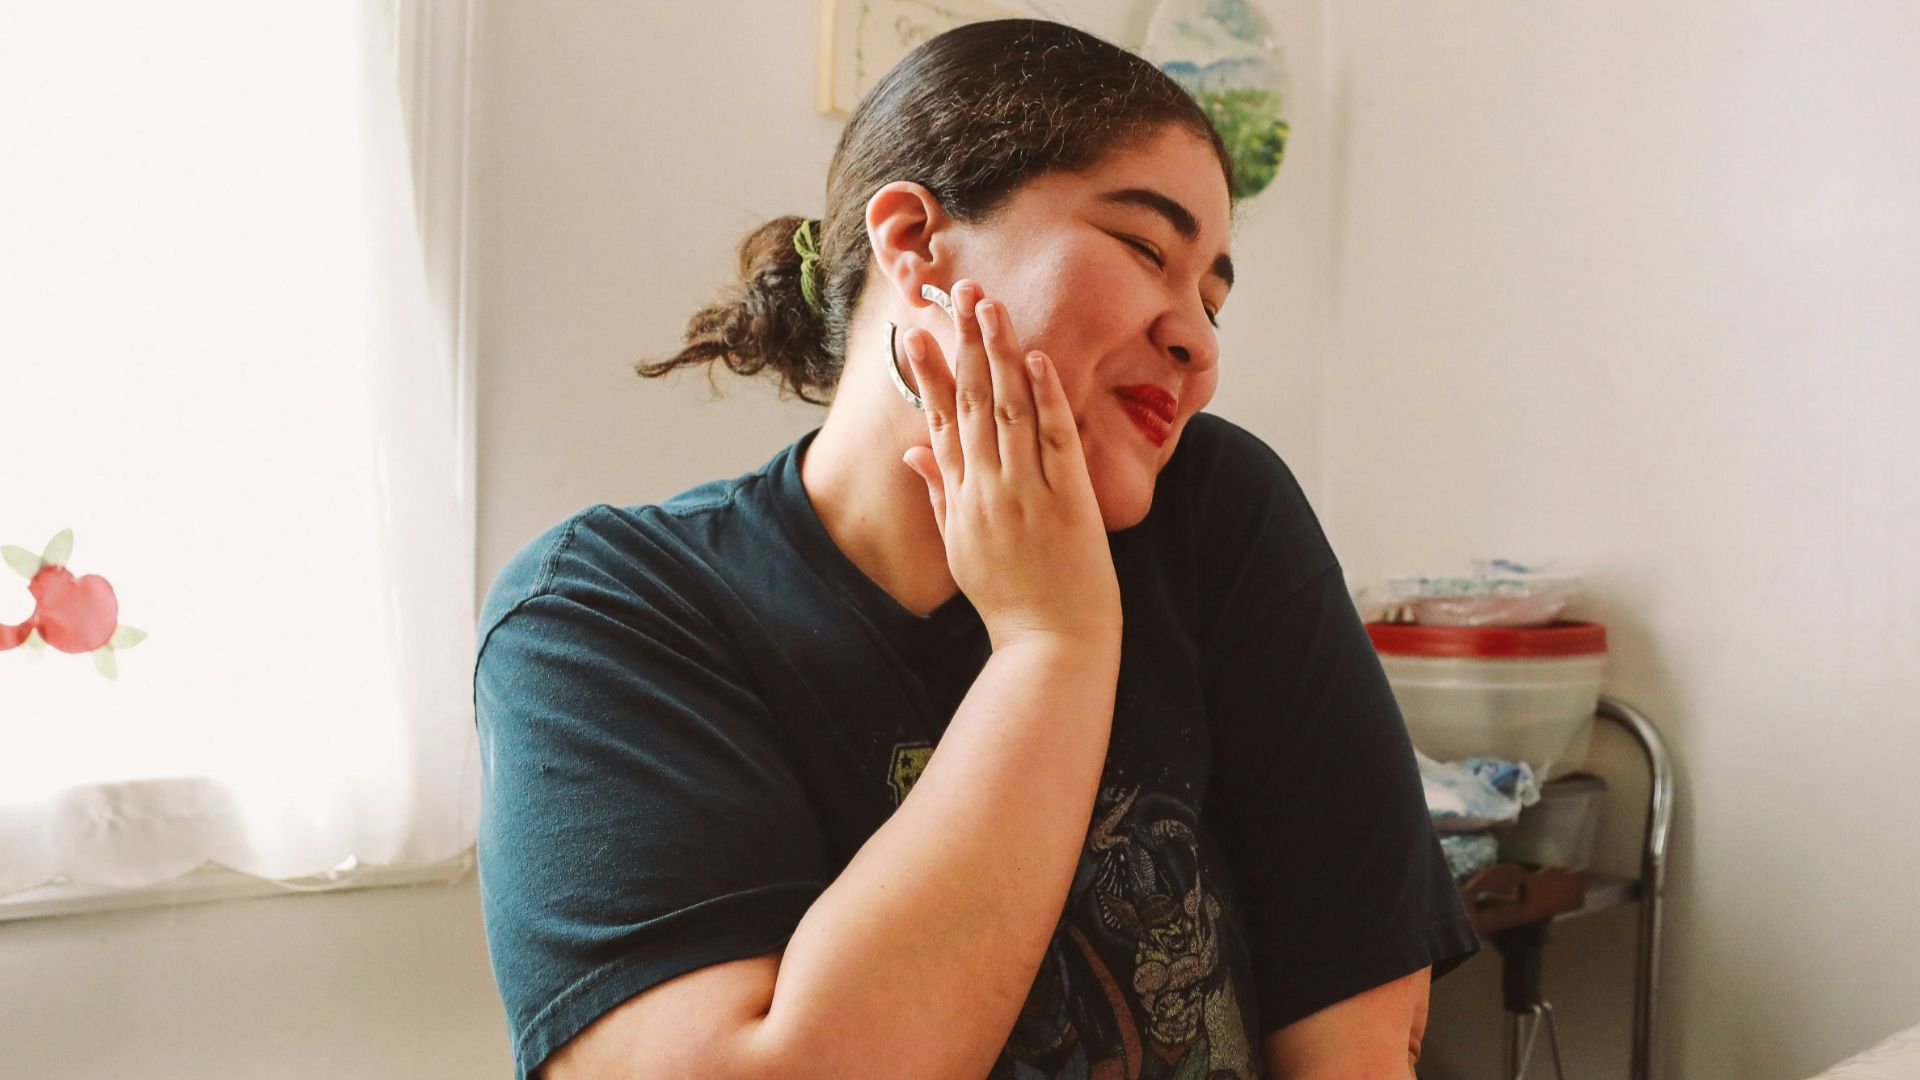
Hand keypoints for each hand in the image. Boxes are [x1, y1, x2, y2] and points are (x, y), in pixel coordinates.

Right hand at [899, 280, 1121, 650]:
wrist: (1049, 644)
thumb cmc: (1008, 599)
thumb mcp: (959, 548)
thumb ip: (938, 494)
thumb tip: (914, 451)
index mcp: (959, 500)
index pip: (938, 422)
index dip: (929, 374)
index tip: (919, 332)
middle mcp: (986, 490)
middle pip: (971, 404)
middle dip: (964, 345)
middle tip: (960, 295)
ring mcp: (1025, 494)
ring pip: (1008, 410)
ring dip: (1000, 355)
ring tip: (992, 308)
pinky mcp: (1066, 502)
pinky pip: (1054, 439)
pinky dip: (1045, 398)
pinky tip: (1037, 360)